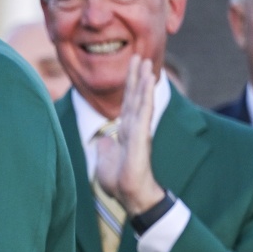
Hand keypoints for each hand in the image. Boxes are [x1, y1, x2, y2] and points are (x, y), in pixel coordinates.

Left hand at [91, 56, 165, 214]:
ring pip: (140, 99)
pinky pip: (144, 110)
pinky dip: (145, 94)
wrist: (129, 196)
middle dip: (136, 75)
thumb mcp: (106, 160)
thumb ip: (107, 148)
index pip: (127, 103)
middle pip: (134, 96)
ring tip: (145, 60)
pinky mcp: (141, 135)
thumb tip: (105, 140)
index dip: (129, 85)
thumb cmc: (119, 182)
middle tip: (139, 55)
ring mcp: (138, 130)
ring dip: (142, 79)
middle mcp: (133, 127)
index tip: (131, 68)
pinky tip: (148, 80)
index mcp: (125, 131)